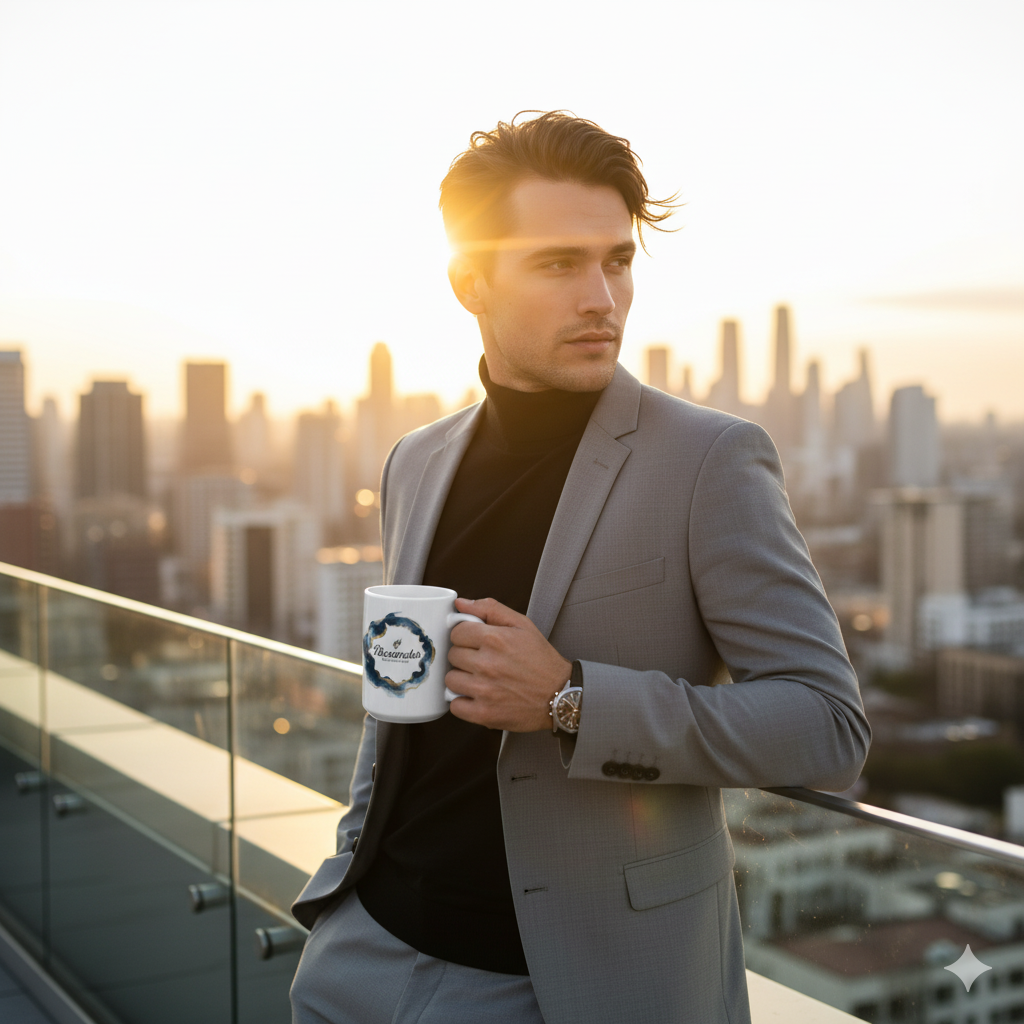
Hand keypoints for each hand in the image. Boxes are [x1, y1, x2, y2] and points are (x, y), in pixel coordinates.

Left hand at [446, 597, 572, 731]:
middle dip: (464, 656)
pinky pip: (455, 706)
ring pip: (450, 679)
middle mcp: (487, 664)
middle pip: (452, 655)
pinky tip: (476, 696)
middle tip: (482, 660)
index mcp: (495, 639)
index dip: (465, 636)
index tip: (475, 642)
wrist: (560, 694)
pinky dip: (462, 701)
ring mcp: (484, 691)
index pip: (456, 632)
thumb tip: (461, 603)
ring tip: (479, 678)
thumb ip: (490, 609)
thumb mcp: (522, 625)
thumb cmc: (542, 660)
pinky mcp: (484, 713)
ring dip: (462, 678)